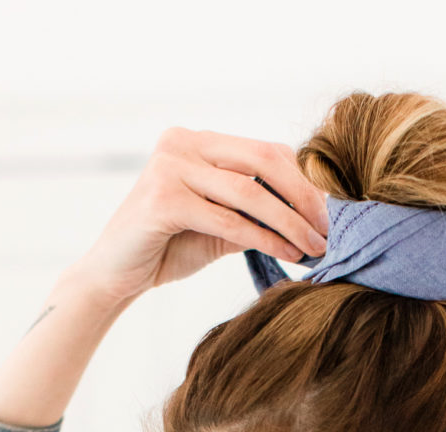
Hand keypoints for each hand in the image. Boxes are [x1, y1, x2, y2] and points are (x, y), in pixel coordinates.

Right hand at [74, 127, 329, 304]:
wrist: (114, 276)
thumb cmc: (166, 249)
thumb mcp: (219, 225)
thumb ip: (253, 212)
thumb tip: (311, 217)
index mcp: (197, 140)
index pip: (265, 150)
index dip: (304, 181)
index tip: (331, 215)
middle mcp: (182, 142)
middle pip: (264, 159)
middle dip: (304, 198)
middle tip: (331, 231)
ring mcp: (170, 166)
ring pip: (250, 191)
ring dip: (291, 223)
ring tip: (316, 248)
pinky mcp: (163, 198)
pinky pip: (229, 218)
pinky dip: (264, 238)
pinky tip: (288, 255)